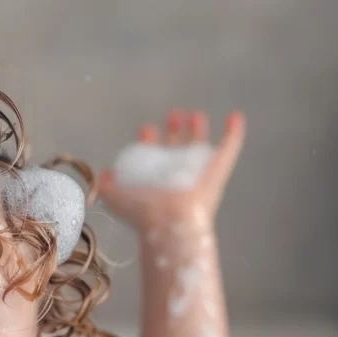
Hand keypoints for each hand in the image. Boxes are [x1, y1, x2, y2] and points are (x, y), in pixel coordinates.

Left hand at [97, 109, 245, 233]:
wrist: (171, 221)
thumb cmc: (143, 211)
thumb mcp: (115, 197)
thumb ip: (106, 185)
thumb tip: (103, 174)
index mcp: (154, 178)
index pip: (153, 156)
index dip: (149, 141)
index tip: (146, 128)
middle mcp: (176, 174)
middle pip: (177, 147)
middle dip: (174, 130)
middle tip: (172, 115)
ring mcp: (199, 171)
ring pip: (200, 145)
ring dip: (197, 129)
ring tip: (194, 114)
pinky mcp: (219, 169)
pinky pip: (230, 147)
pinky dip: (234, 132)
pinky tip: (234, 117)